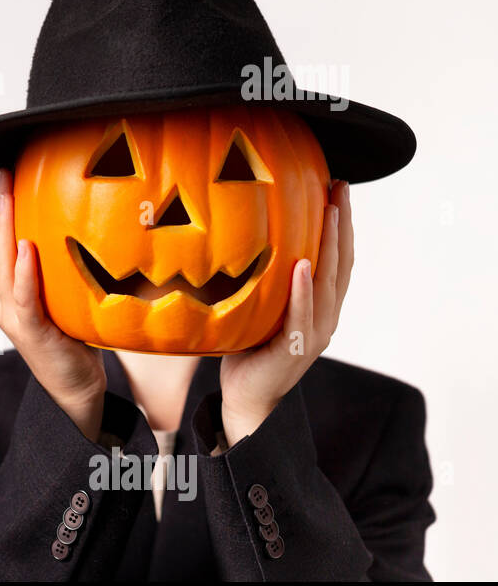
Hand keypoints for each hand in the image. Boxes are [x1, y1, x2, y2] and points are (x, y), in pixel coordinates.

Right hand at [0, 169, 106, 440]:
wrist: (78, 391)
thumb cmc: (76, 342)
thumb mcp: (68, 297)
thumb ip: (63, 269)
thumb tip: (87, 226)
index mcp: (7, 293)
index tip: (3, 177)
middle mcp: (3, 303)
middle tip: (1, 175)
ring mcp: (13, 318)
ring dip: (3, 229)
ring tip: (7, 197)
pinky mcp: (30, 332)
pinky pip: (23, 297)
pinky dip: (22, 272)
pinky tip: (26, 247)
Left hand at [219, 180, 352, 445]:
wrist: (246, 398)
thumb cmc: (248, 349)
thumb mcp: (258, 306)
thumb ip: (264, 278)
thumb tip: (241, 234)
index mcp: (319, 305)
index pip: (337, 257)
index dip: (341, 223)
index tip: (338, 187)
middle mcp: (324, 316)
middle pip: (341, 263)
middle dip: (343, 223)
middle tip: (342, 186)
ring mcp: (313, 334)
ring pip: (328, 284)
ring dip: (331, 246)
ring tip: (332, 212)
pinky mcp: (295, 349)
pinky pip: (302, 316)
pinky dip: (303, 291)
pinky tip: (301, 267)